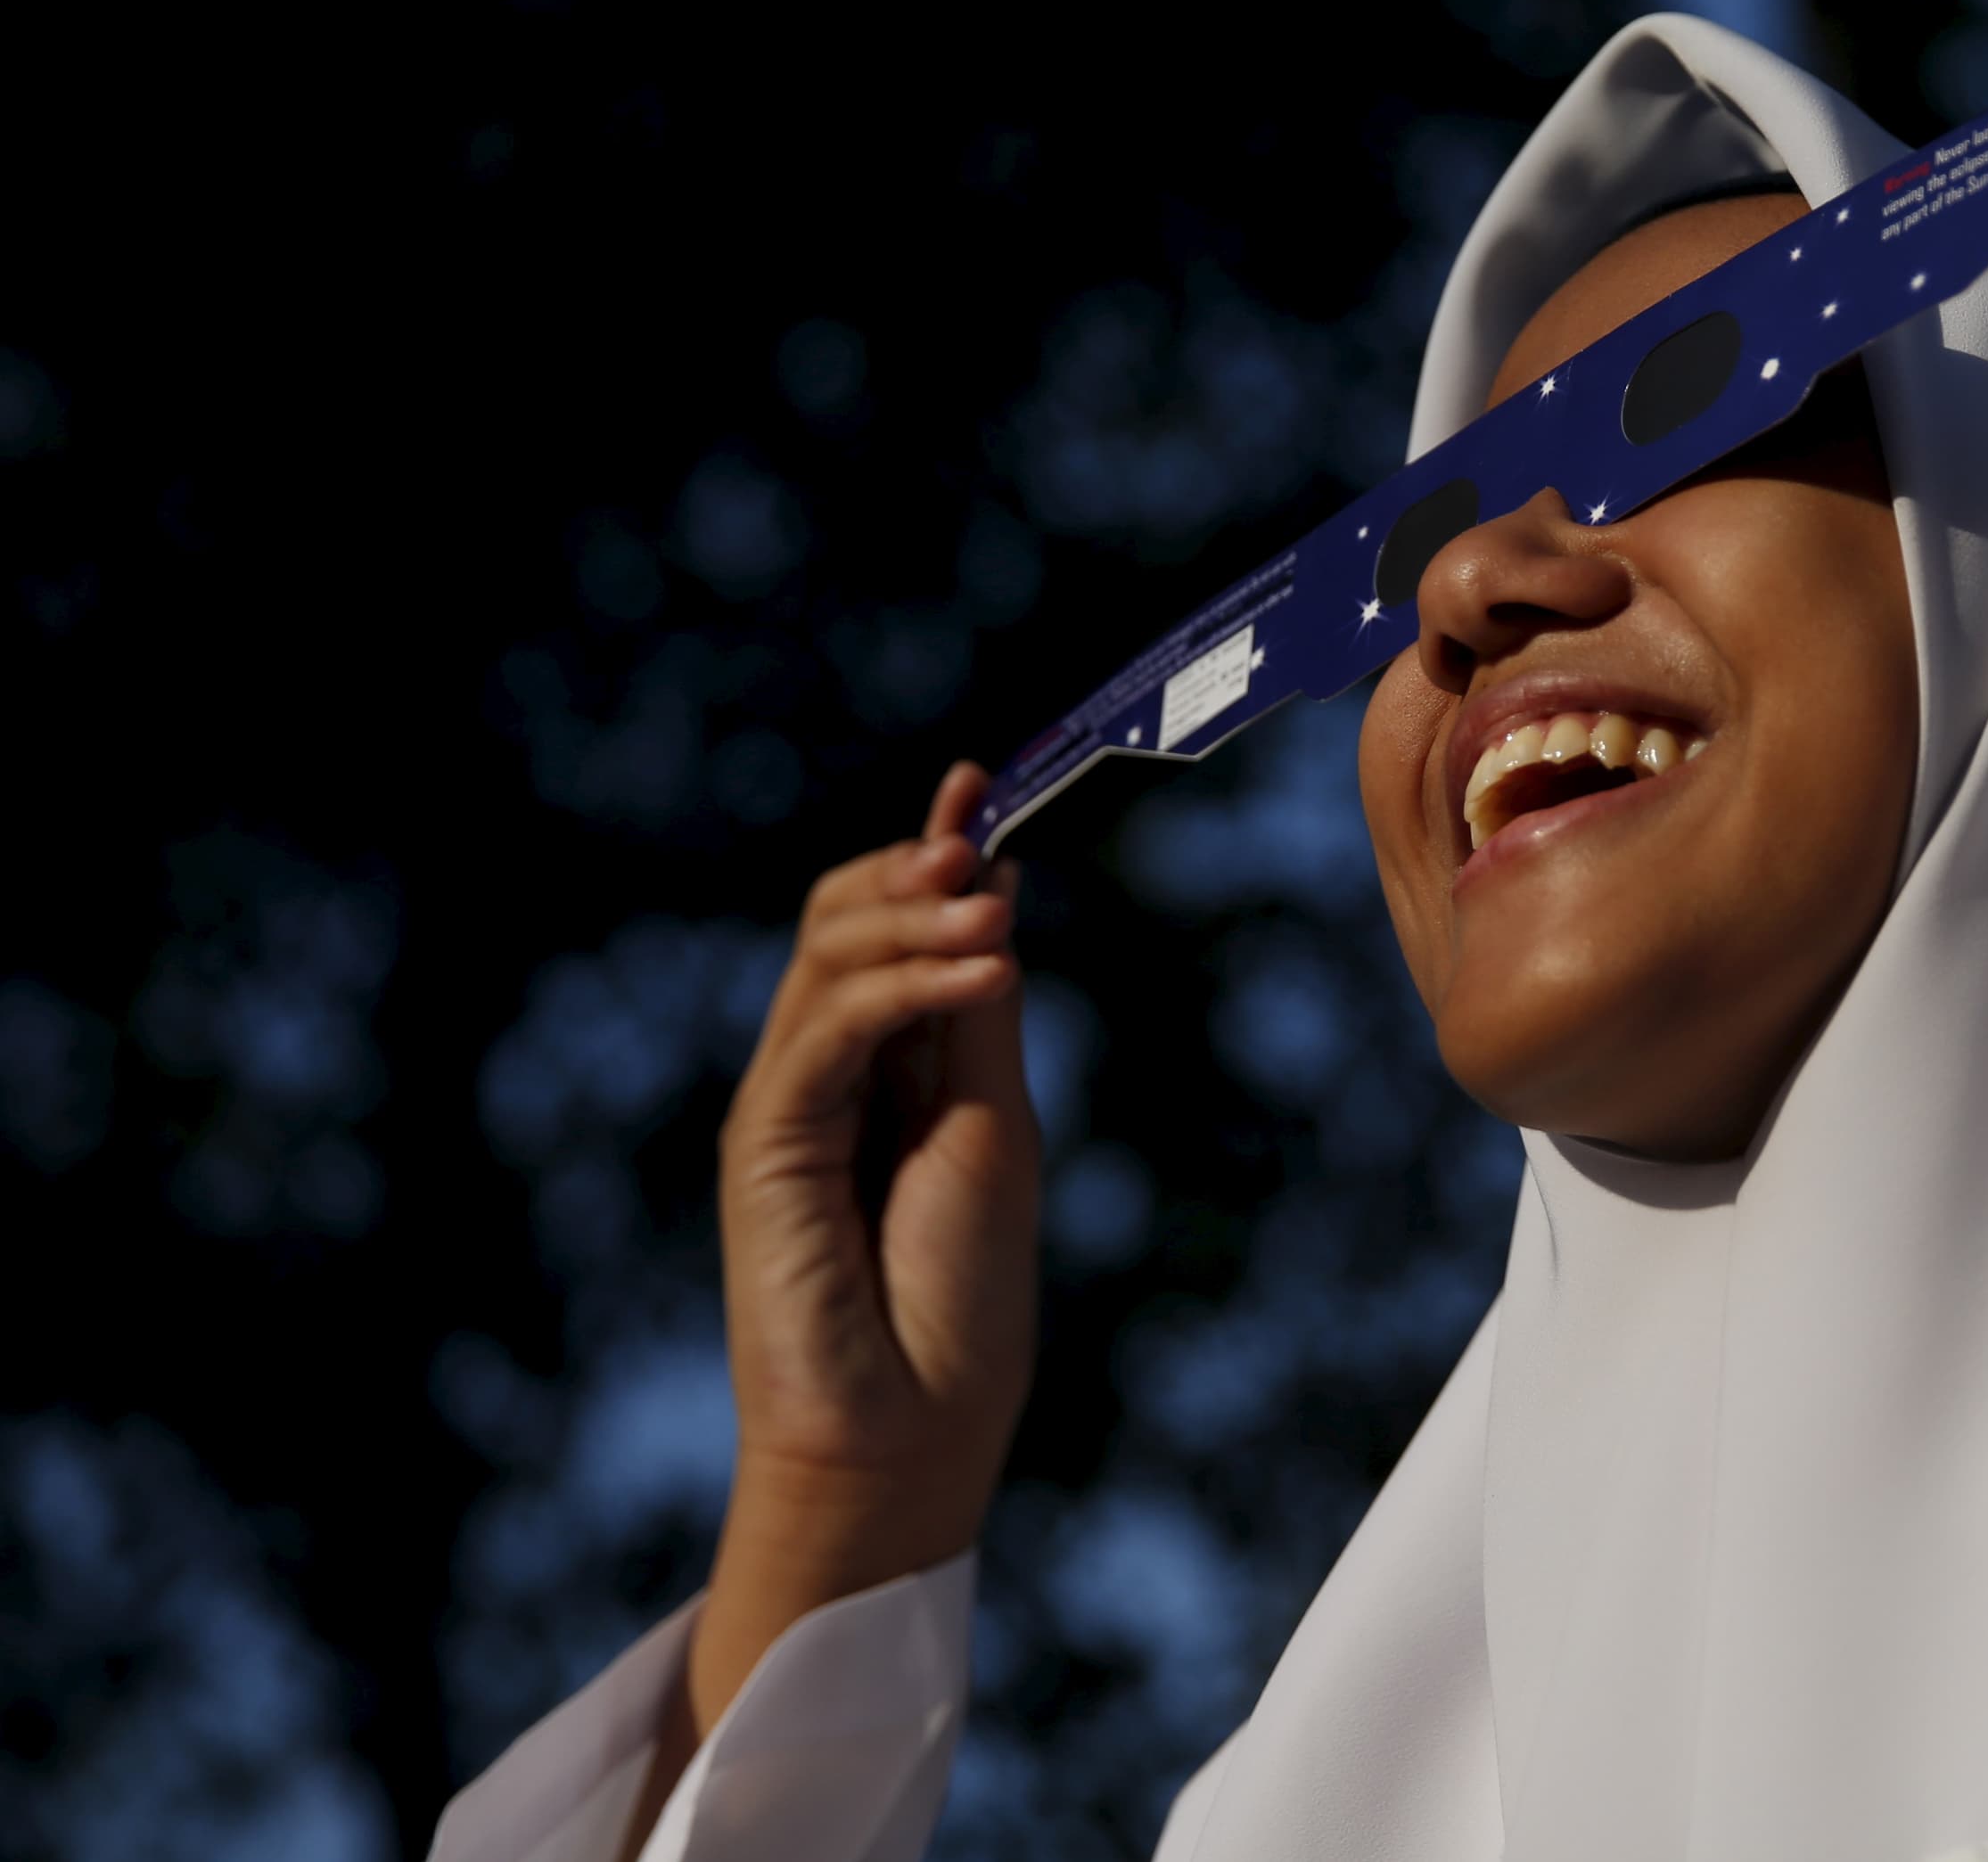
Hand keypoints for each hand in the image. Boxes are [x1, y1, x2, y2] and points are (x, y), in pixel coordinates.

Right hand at [639, 764, 1038, 1821]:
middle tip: (981, 840)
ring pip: (825, 959)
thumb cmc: (959, 1304)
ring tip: (994, 906)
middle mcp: (822, 1076)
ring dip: (918, 916)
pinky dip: (903, 986)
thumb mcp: (993, 1130)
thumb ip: (978, 1016)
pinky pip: (824, 1031)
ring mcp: (784, 1107)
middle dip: (911, 866)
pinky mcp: (762, 1145)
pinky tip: (982, 968)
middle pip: (838, 921)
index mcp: (883, 1072)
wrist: (910, 1437)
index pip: (887, 929)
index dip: (929, 851)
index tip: (982, 780)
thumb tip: (994, 888)